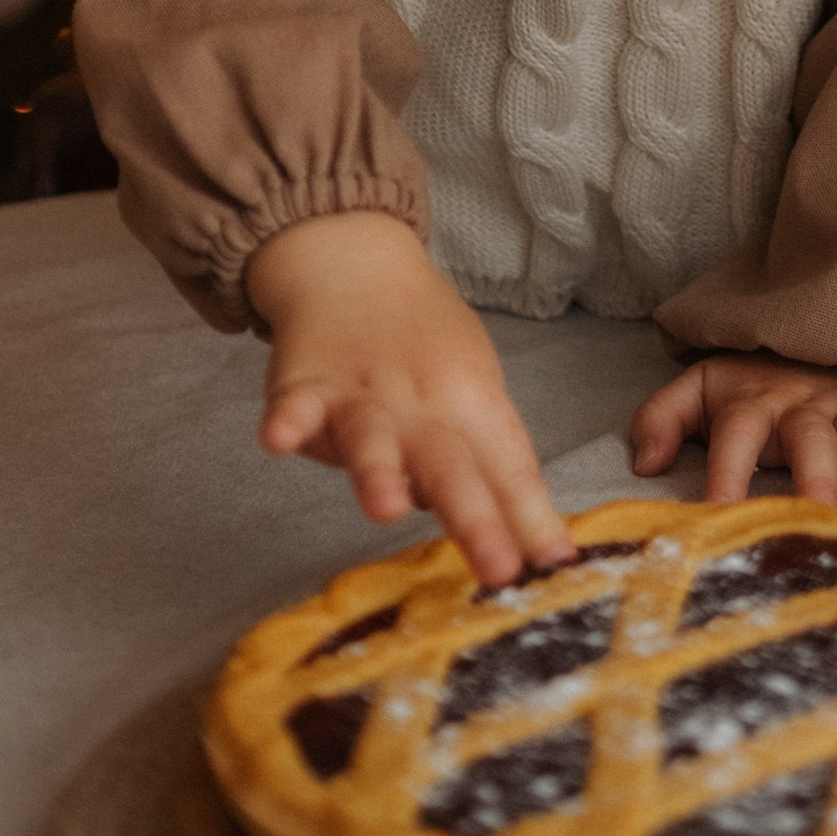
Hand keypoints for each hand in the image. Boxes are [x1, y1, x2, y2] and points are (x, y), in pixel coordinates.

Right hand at [246, 210, 575, 585]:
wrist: (357, 265)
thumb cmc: (428, 346)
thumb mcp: (474, 394)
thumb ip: (489, 466)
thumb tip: (531, 543)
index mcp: (472, 406)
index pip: (508, 468)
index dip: (531, 518)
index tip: (557, 566)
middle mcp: (421, 406)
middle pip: (451, 466)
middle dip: (476, 521)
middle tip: (498, 570)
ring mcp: (360, 397)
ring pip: (372, 438)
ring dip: (378, 472)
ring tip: (385, 508)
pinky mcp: (303, 388)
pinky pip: (294, 408)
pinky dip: (288, 422)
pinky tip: (279, 440)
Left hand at [630, 351, 836, 508]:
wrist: (798, 342)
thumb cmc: (744, 389)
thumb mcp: (694, 391)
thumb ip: (659, 420)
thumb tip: (644, 464)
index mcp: (752, 404)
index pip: (735, 435)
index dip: (726, 473)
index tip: (718, 517)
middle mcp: (803, 405)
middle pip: (809, 437)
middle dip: (814, 476)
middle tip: (817, 515)